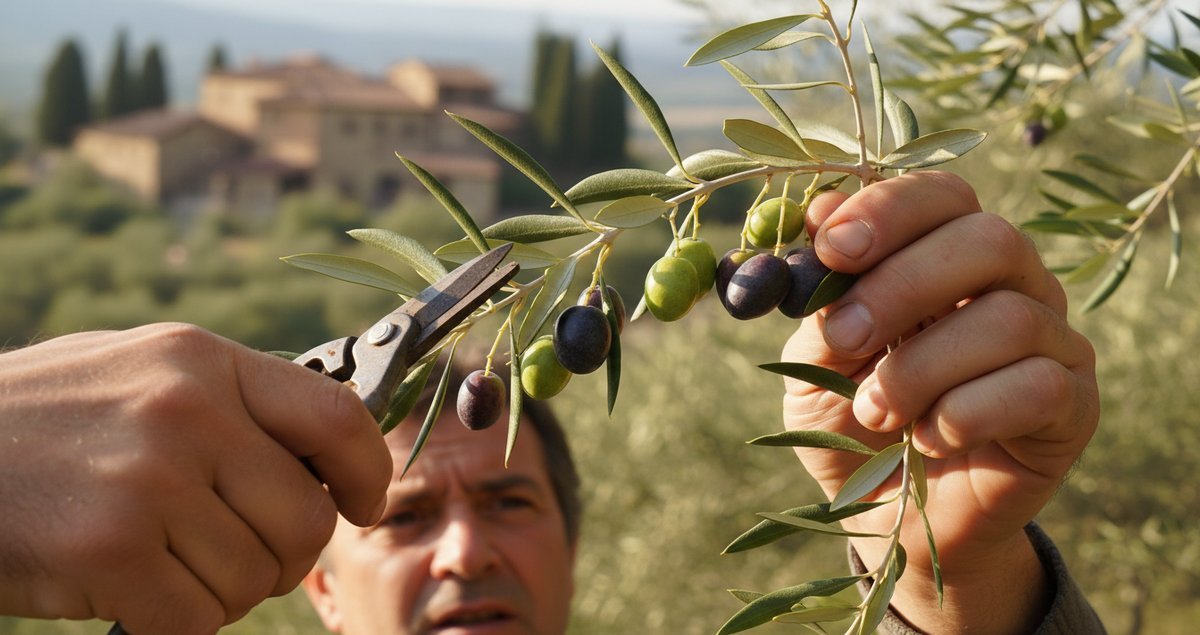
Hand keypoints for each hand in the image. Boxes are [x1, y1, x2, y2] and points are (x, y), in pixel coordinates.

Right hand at [0, 323, 391, 634]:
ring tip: (169, 566)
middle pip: (306, 519)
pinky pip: (197, 619)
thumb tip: (328, 452)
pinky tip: (137, 595)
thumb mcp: (144, 371)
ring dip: (224, 592)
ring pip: (255, 578)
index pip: (338, 416)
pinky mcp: (109, 548)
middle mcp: (187, 411)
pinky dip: (177, 623)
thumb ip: (234, 401)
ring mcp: (149, 479)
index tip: (364, 506)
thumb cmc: (45, 418)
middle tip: (242, 558)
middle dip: (285, 558)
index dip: (368, 472)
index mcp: (204, 360)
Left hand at [781, 172, 1098, 632]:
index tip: (831, 248)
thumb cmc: (851, 425)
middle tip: (844, 338)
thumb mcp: (815, 359)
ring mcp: (1053, 342)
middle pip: (990, 239)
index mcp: (948, 256)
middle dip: (903, 285)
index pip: (943, 196)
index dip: (890, 210)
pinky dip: (967, 413)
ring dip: (921, 368)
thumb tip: (820, 206)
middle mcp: (1014, 285)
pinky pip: (1038, 386)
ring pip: (1010, 319)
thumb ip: (821, 292)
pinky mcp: (1074, 407)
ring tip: (875, 413)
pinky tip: (930, 438)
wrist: (889, 519)